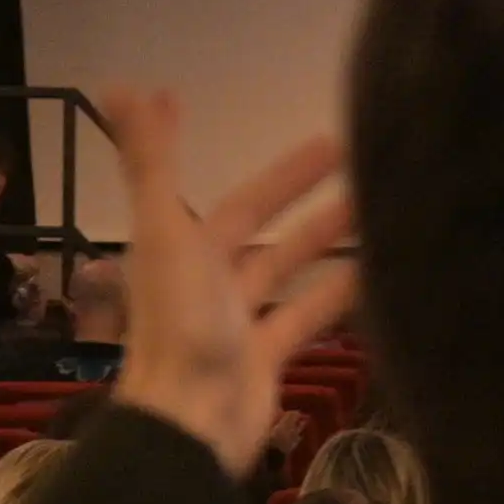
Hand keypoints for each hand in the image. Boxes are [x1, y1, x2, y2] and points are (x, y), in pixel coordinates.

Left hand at [102, 87, 357, 479]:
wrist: (190, 419)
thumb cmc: (180, 325)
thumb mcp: (165, 233)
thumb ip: (150, 163)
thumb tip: (123, 84)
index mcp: (183, 249)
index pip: (231, 198)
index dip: (264, 167)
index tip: (298, 132)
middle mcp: (210, 281)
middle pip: (263, 228)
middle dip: (301, 192)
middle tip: (355, 155)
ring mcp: (241, 322)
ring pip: (290, 270)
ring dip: (326, 239)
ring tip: (380, 208)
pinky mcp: (268, 358)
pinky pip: (308, 317)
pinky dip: (340, 295)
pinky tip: (381, 275)